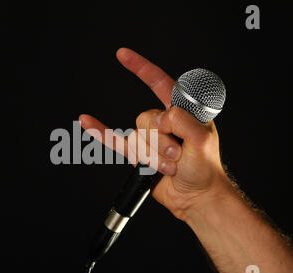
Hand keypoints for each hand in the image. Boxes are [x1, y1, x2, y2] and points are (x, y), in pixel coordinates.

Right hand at [79, 48, 231, 220]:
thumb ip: (182, 121)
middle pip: (146, 118)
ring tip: (172, 165)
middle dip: (162, 141)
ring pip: (137, 138)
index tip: (122, 54)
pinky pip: (115, 141)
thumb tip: (160, 118)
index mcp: (181, 110)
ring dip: (154, 156)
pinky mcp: (137, 154)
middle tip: (179, 154)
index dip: (141, 68)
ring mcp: (149, 138)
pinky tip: (87, 121)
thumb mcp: (202, 141)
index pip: (159, 83)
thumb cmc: (205, 168)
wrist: (195, 196)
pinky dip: (100, 132)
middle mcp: (163, 121)